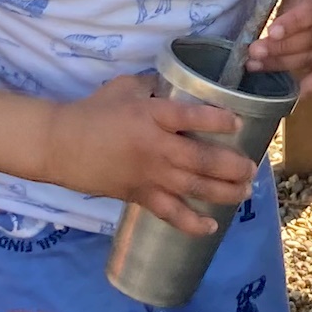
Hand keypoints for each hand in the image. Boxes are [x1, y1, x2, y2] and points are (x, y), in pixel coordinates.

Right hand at [54, 73, 255, 233]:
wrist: (59, 144)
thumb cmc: (93, 111)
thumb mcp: (125, 87)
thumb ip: (153, 86)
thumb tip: (178, 84)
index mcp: (152, 115)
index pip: (191, 117)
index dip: (217, 121)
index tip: (238, 123)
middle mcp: (156, 147)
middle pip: (202, 160)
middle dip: (233, 166)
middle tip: (252, 168)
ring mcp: (149, 175)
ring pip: (194, 188)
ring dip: (224, 192)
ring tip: (244, 192)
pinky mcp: (139, 196)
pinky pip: (170, 213)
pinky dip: (191, 223)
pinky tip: (211, 227)